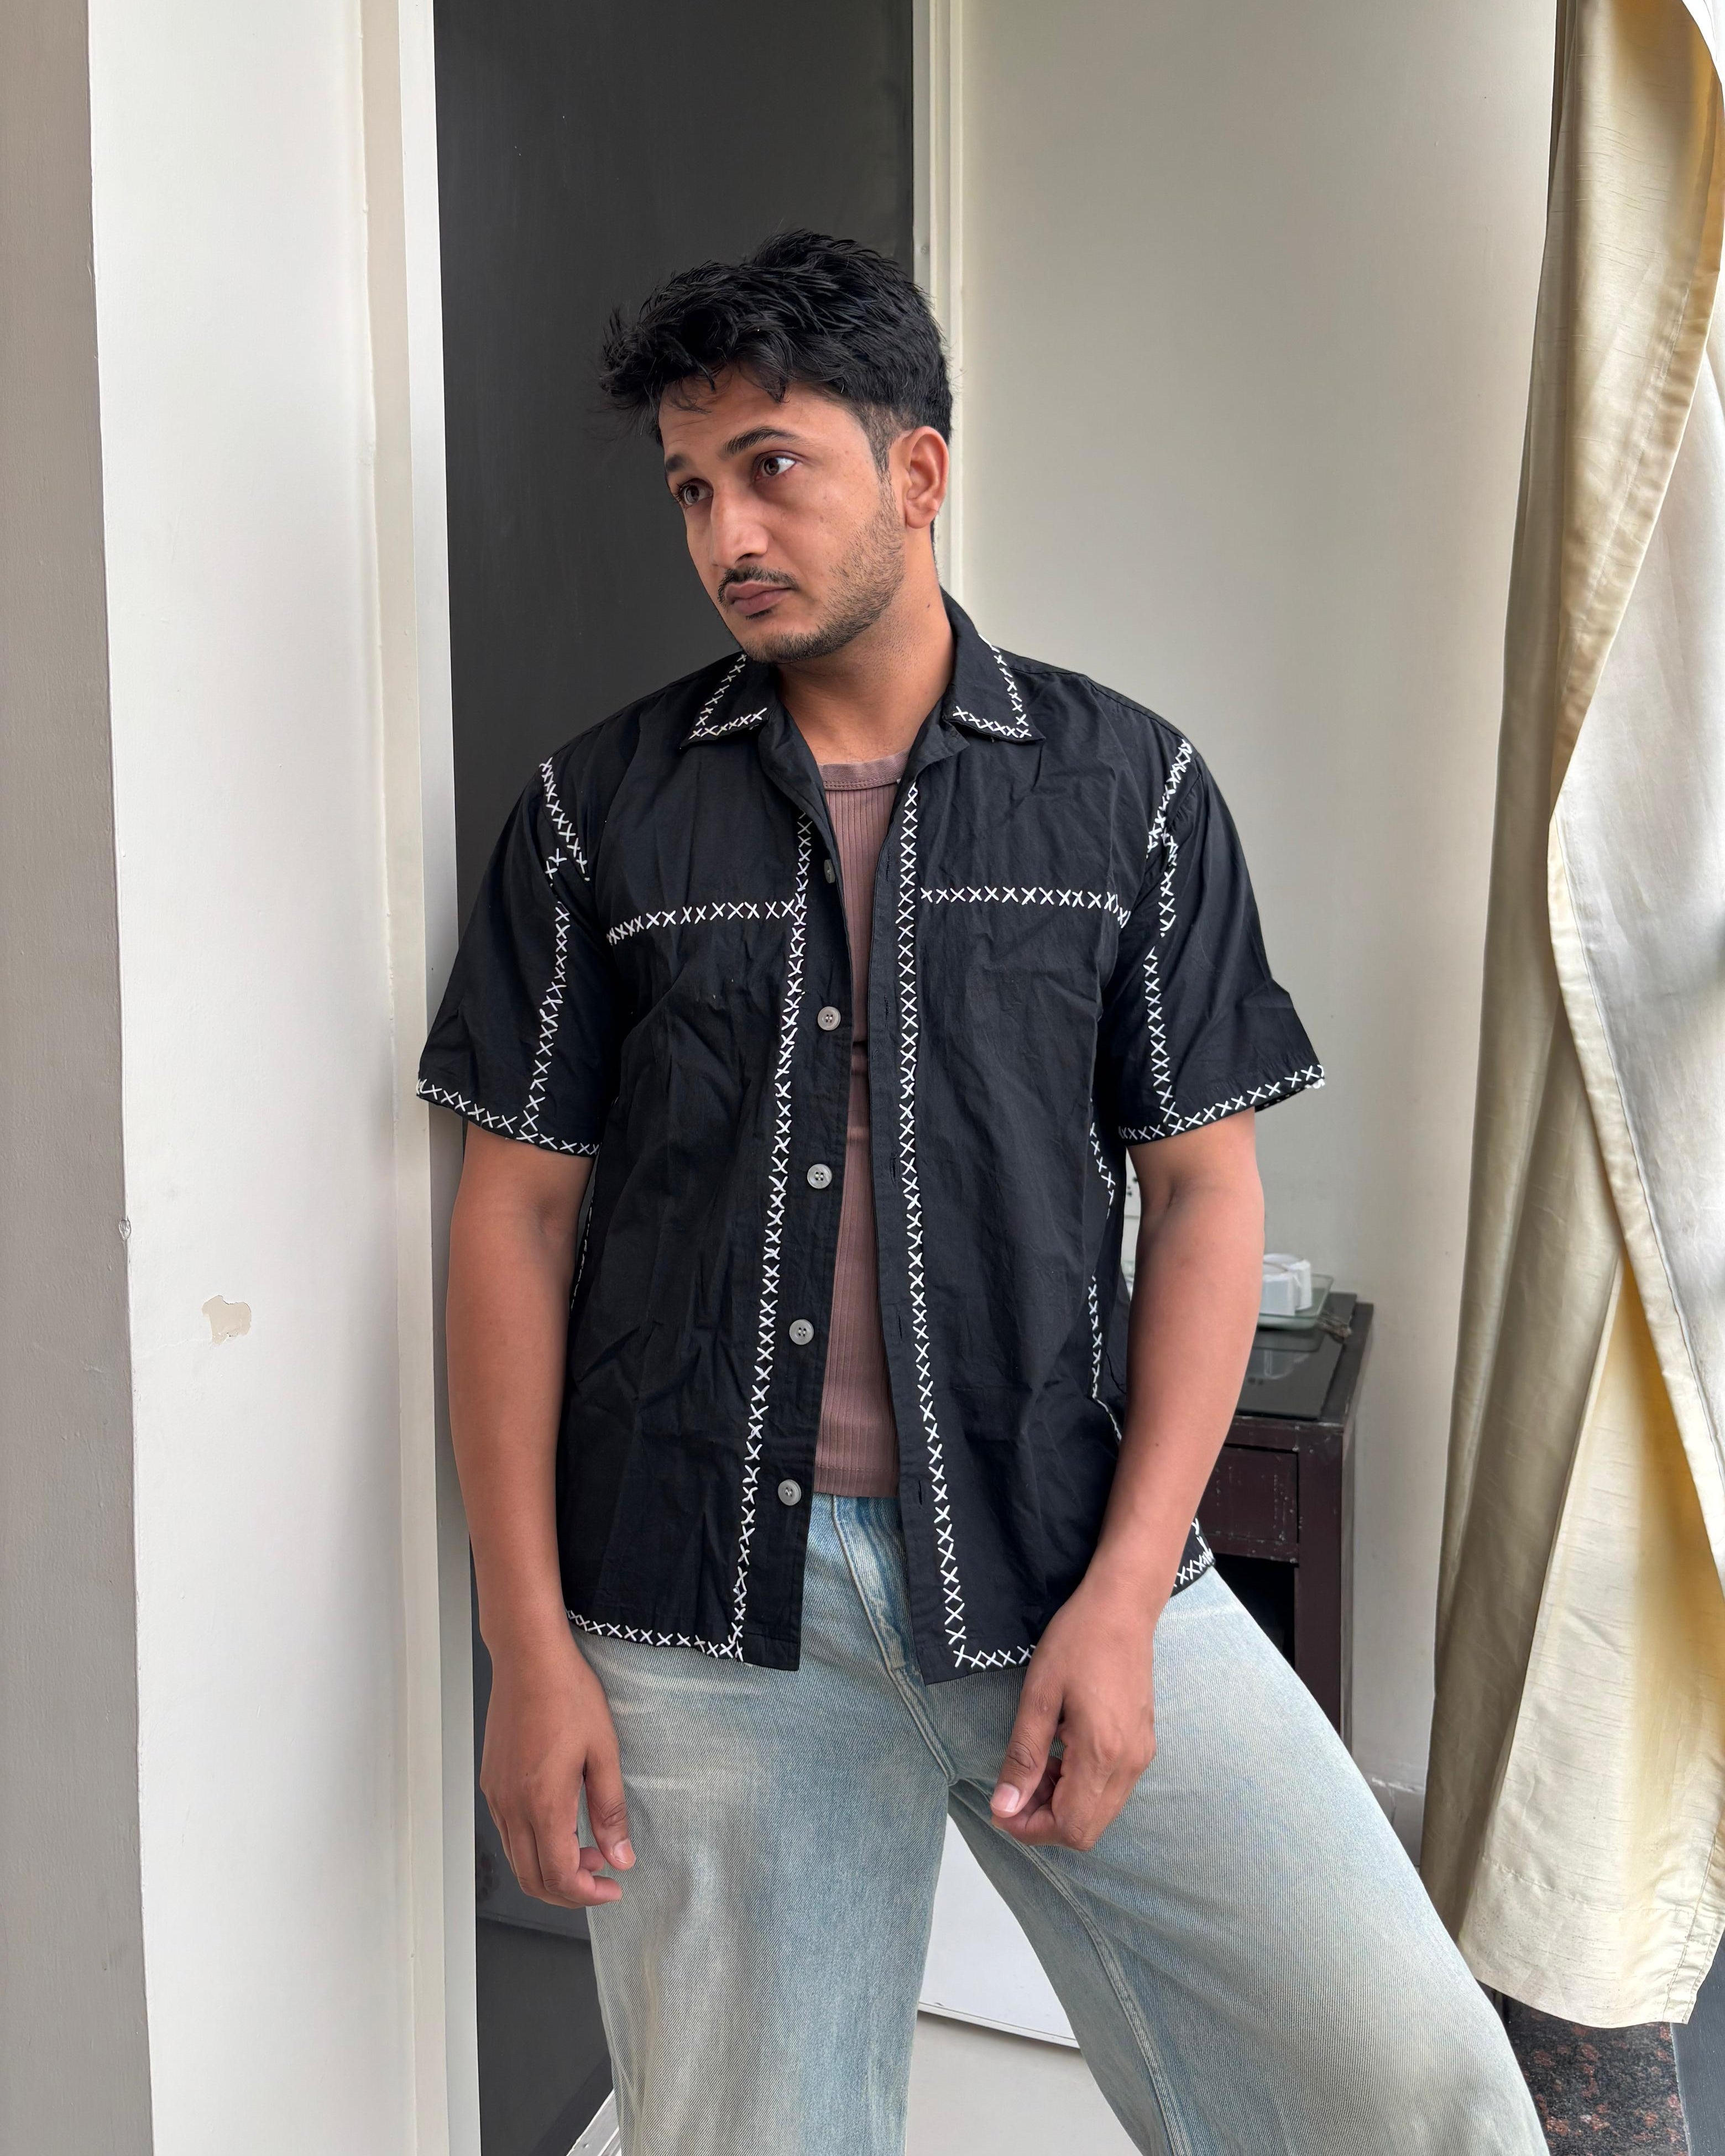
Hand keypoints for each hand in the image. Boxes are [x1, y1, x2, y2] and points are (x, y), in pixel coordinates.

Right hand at [481, 1631, 634, 1906]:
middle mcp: (512, 1807)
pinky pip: (508, 1832)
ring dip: (551, 1868)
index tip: (613, 1886)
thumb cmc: (568, 1694)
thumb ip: (610, 1810)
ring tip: (588, 1846)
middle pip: (532, 1879)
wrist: (528, 1657)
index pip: (559, 1877)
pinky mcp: (491, 1782)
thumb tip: (621, 1858)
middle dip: (569, 1891)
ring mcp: (496, 1795)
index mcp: (543, 1804)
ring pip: (517, 1859)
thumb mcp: (604, 1752)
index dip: (588, 1894)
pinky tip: (562, 1823)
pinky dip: (534, 1845)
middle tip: (603, 1874)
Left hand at [988, 1573, 1160, 1849]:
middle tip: (1014, 1789)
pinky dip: (1081, 1788)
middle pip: (1086, 1829)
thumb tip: (1004, 1807)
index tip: (1001, 1806)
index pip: (1070, 1826)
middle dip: (1044, 1821)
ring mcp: (1141, 1756)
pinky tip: (1060, 1754)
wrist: (1122, 1608)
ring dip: (1062, 1805)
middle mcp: (1130, 1764)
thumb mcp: (1039, 1695)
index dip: (1031, 1828)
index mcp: (1102, 1753)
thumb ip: (1024, 1756)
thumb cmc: (1077, 1641)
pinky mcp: (1143, 1745)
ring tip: (1035, 1767)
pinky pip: (1111, 1790)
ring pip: (1100, 1812)